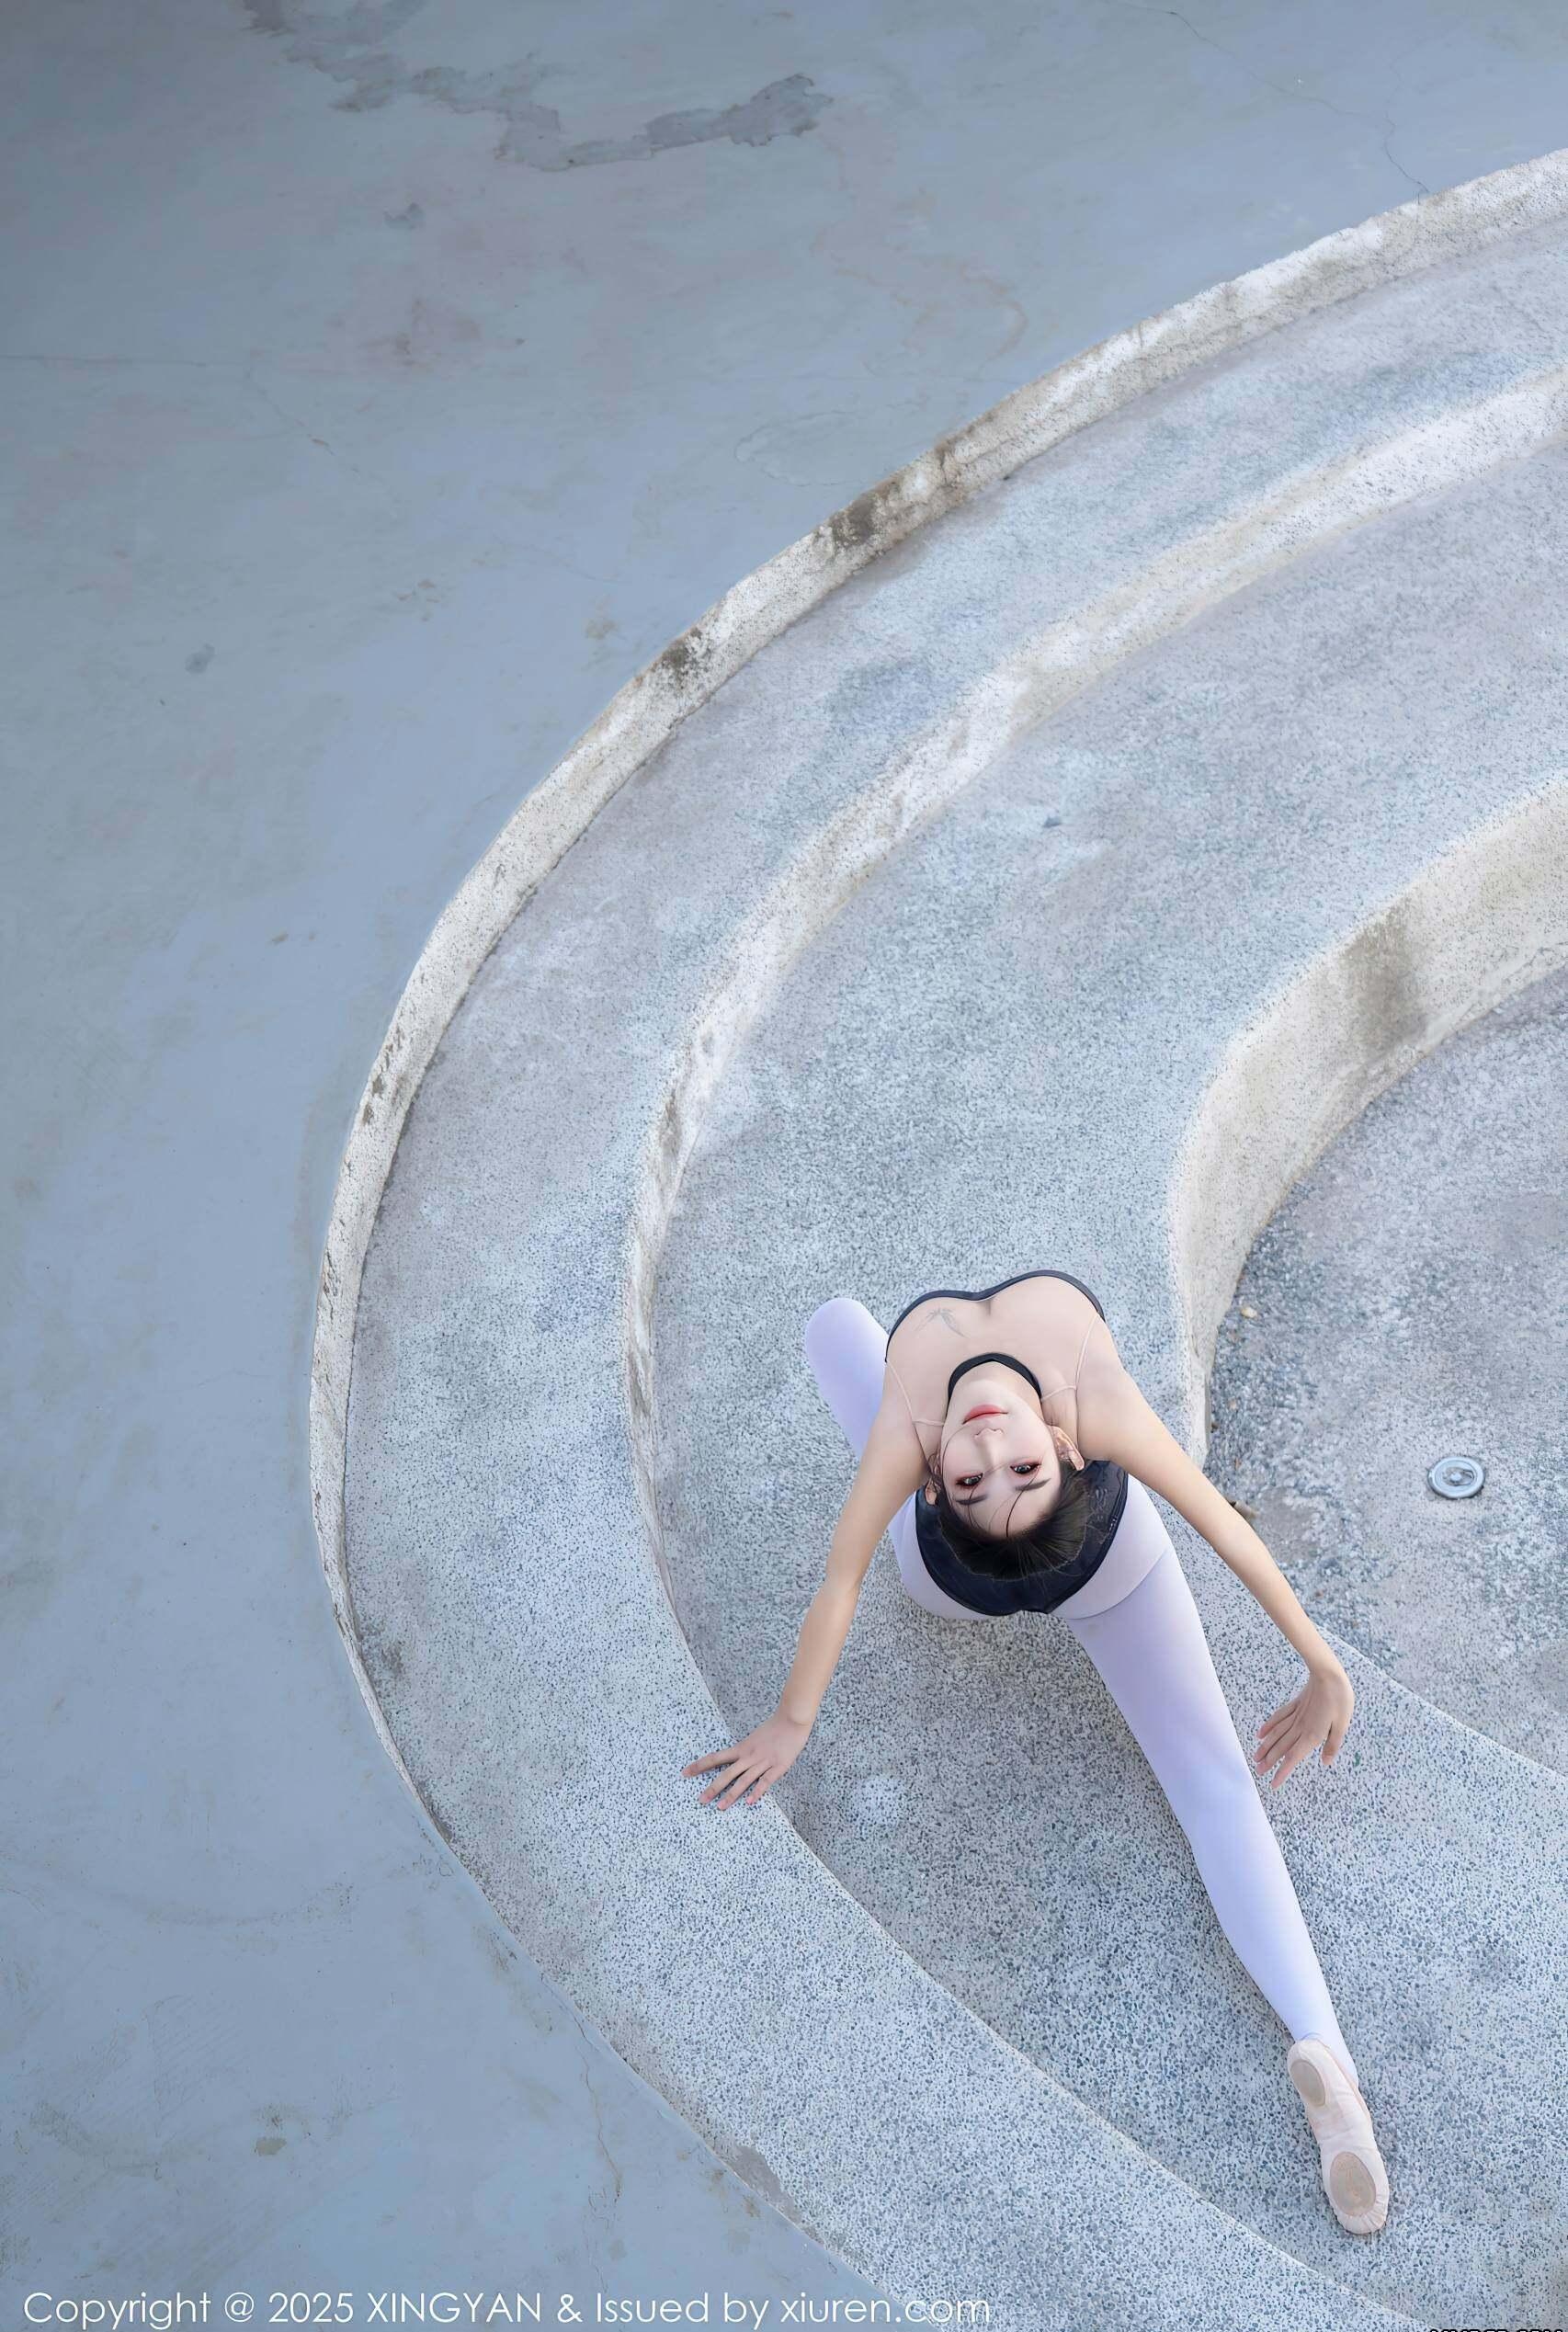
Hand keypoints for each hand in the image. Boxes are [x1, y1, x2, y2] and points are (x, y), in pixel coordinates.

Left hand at [682, 1711, 810, 1809]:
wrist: (792, 1719)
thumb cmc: (774, 1727)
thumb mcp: (754, 1738)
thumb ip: (745, 1751)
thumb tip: (735, 1761)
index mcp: (741, 1748)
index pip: (715, 1758)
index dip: (699, 1765)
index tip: (685, 1772)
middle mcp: (749, 1756)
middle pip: (727, 1773)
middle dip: (713, 1788)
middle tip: (701, 1800)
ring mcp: (763, 1762)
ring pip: (743, 1780)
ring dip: (731, 1795)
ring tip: (720, 1807)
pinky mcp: (778, 1767)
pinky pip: (765, 1781)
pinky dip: (757, 1792)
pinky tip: (749, 1802)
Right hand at [1254, 1664, 1353, 1789]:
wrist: (1328, 1673)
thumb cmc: (1339, 1699)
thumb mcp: (1342, 1725)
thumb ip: (1332, 1744)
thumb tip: (1325, 1761)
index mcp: (1312, 1735)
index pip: (1293, 1757)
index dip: (1283, 1772)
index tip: (1273, 1784)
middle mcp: (1300, 1727)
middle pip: (1281, 1747)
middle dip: (1269, 1761)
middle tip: (1258, 1772)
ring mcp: (1296, 1715)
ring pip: (1276, 1734)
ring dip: (1265, 1747)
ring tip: (1256, 1757)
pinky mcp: (1295, 1704)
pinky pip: (1278, 1718)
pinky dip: (1269, 1726)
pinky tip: (1261, 1733)